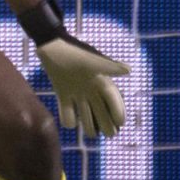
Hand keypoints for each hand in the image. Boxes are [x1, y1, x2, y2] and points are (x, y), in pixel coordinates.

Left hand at [19, 0, 129, 135]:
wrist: (51, 45)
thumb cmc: (72, 50)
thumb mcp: (90, 60)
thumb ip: (108, 67)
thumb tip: (128, 70)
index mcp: (101, 80)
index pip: (114, 99)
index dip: (119, 111)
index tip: (121, 122)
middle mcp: (91, 88)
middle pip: (103, 111)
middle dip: (107, 123)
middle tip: (110, 134)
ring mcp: (77, 92)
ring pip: (87, 114)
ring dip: (89, 125)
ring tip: (92, 133)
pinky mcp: (63, 93)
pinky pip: (68, 111)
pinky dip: (68, 118)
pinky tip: (70, 120)